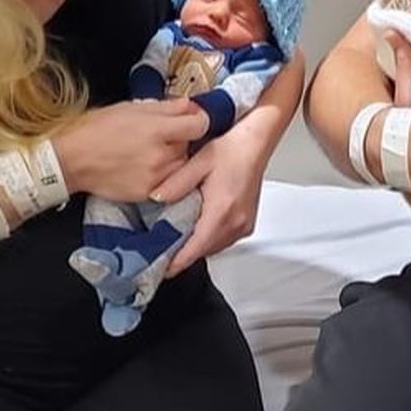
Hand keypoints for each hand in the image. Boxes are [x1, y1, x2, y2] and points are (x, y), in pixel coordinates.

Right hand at [54, 97, 208, 200]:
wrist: (71, 161)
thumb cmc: (97, 129)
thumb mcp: (131, 108)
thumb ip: (165, 107)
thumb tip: (190, 104)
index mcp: (156, 130)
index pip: (199, 125)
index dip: (198, 119)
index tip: (191, 118)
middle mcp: (160, 156)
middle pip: (190, 146)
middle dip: (182, 138)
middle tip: (163, 134)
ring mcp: (155, 178)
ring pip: (181, 165)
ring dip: (174, 157)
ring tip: (152, 151)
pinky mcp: (148, 194)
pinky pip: (167, 181)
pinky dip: (163, 174)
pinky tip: (145, 165)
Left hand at [149, 122, 270, 276]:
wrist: (255, 143)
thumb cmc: (231, 150)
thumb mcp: (198, 163)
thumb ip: (175, 183)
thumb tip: (156, 198)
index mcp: (220, 212)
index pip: (192, 251)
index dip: (172, 263)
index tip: (155, 266)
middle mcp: (234, 224)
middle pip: (201, 252)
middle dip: (181, 252)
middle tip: (159, 246)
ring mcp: (243, 226)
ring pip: (212, 248)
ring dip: (196, 246)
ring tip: (176, 236)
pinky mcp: (246, 223)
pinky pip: (223, 241)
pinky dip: (208, 238)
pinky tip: (198, 225)